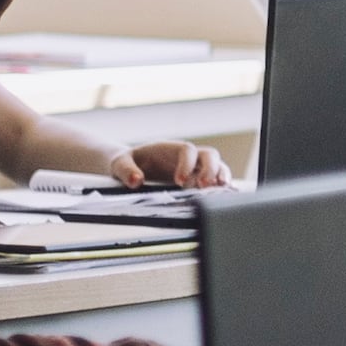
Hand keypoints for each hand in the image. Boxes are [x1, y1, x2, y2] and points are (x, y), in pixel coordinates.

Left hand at [116, 140, 233, 189]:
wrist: (129, 167)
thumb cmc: (127, 163)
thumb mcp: (120, 164)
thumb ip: (126, 171)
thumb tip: (136, 181)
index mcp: (170, 148)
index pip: (187, 150)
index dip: (187, 164)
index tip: (179, 181)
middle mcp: (186, 157)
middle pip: (209, 155)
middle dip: (211, 169)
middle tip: (205, 186)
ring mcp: (194, 168)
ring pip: (217, 166)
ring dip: (221, 177)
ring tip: (223, 191)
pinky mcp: (196, 180)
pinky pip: (214, 180)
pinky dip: (221, 187)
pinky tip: (226, 196)